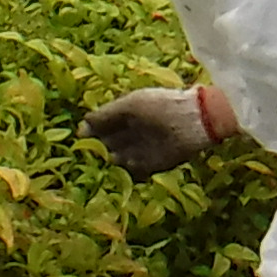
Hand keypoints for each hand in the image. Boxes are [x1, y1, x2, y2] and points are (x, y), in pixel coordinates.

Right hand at [83, 87, 214, 175]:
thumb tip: (83, 125)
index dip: (90, 130)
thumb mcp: (131, 105)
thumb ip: (106, 115)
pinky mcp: (151, 166)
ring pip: (116, 159)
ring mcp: (140, 150)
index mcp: (125, 114)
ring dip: (111, 160)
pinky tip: (123, 166)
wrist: (194, 122)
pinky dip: (126, 170)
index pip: (100, 125)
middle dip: (97, 147)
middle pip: (106, 143)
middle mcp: (131, 133)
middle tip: (90, 152)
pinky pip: (132, 171)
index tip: (82, 136)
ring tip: (106, 159)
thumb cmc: (161, 107)